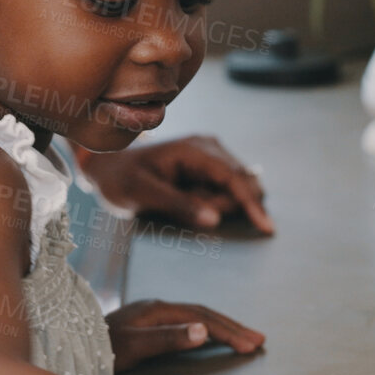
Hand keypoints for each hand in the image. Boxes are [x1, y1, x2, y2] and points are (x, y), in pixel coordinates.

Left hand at [80, 136, 274, 233]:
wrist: (107, 167)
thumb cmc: (120, 179)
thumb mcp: (142, 194)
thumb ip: (178, 205)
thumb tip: (215, 219)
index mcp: (194, 149)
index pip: (234, 177)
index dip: (251, 204)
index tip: (266, 228)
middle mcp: (209, 147)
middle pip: (240, 185)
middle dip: (222, 206)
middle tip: (184, 209)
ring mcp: (212, 156)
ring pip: (235, 191)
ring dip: (215, 205)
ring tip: (179, 203)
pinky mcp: (210, 168)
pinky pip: (225, 192)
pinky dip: (213, 204)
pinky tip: (188, 201)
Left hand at [105, 299, 264, 370]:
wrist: (70, 347)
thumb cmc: (100, 351)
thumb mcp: (134, 347)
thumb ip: (168, 339)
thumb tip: (204, 330)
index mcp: (158, 310)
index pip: (203, 317)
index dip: (229, 331)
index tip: (252, 345)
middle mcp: (157, 308)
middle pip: (203, 313)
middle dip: (233, 326)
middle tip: (260, 340)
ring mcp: (151, 315)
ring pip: (195, 316)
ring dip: (222, 326)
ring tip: (244, 337)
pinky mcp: (146, 325)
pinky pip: (185, 322)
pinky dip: (205, 328)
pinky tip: (208, 336)